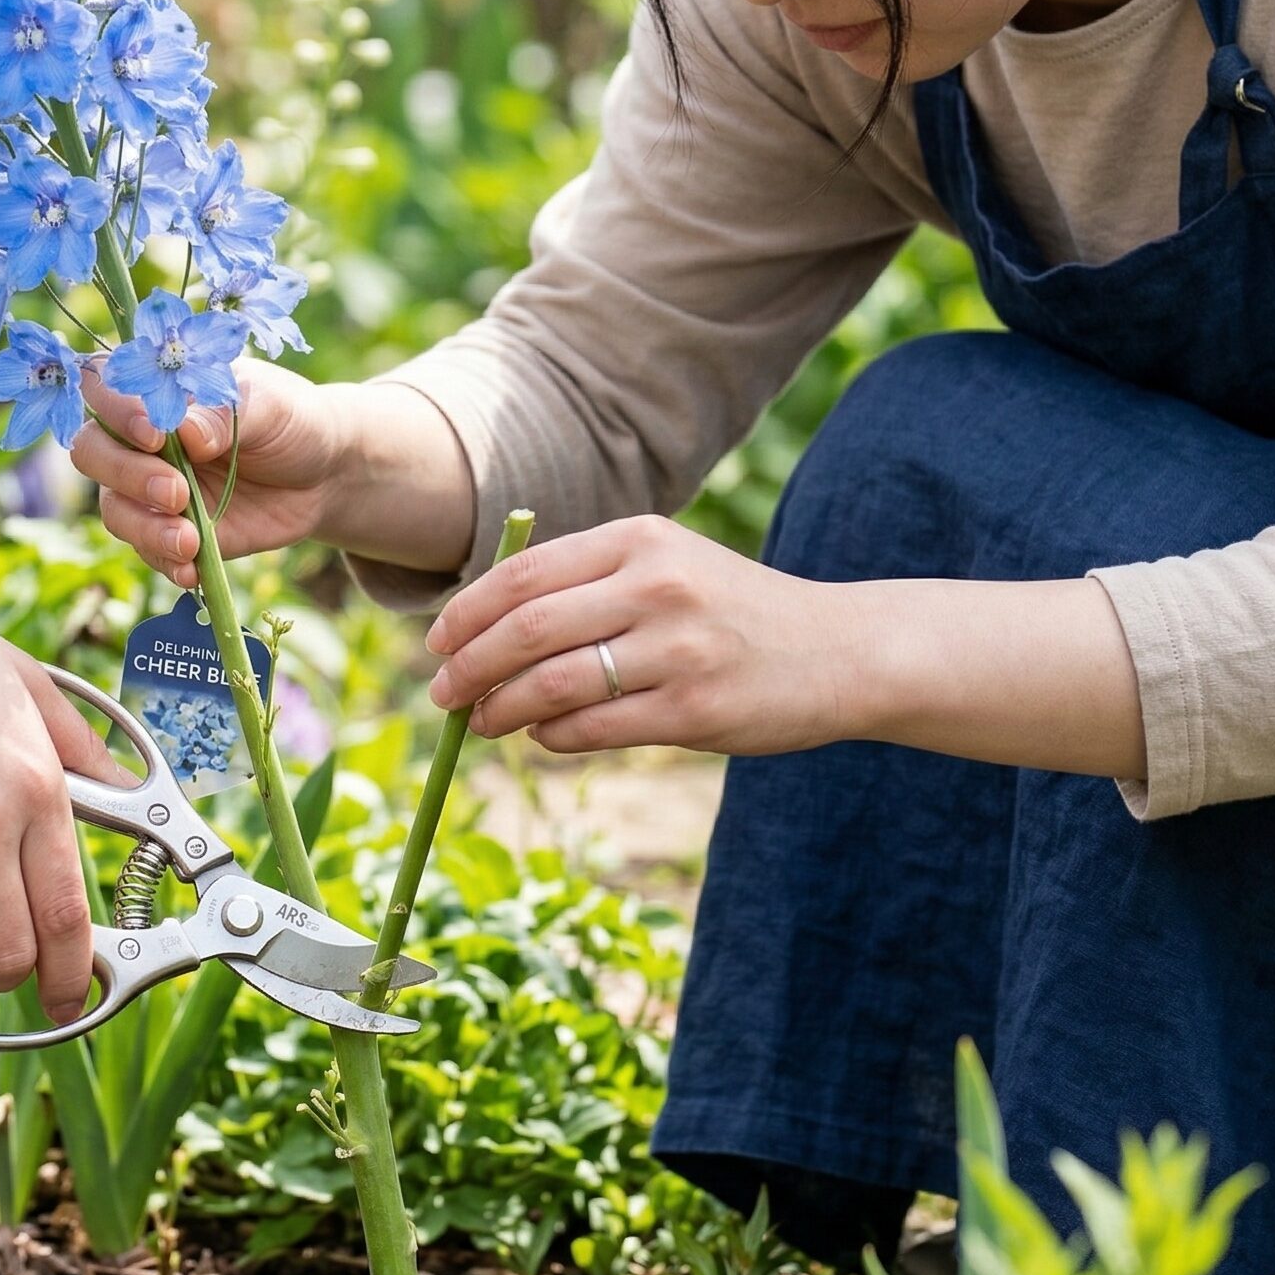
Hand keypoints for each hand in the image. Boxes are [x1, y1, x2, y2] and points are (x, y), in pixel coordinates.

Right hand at [70, 357, 342, 587]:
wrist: (323, 475)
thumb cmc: (290, 421)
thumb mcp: (268, 406)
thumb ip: (224, 414)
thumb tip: (184, 431)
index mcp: (160, 390)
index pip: (106, 386)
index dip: (117, 411)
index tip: (155, 434)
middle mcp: (142, 438)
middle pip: (92, 452)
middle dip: (126, 475)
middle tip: (175, 492)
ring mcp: (150, 488)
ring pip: (114, 509)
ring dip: (145, 528)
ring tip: (190, 541)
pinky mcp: (170, 531)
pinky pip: (148, 550)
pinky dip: (164, 561)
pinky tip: (191, 568)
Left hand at [424, 516, 863, 756]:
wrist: (838, 651)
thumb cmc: (730, 612)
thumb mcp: (666, 566)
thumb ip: (586, 582)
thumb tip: (480, 629)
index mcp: (640, 539)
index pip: (523, 575)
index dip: (465, 613)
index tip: (436, 644)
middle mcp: (656, 586)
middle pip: (525, 629)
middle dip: (468, 667)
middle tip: (442, 694)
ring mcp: (676, 649)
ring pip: (550, 684)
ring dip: (500, 709)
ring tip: (482, 721)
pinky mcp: (693, 709)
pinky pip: (592, 728)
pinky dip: (552, 736)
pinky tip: (543, 735)